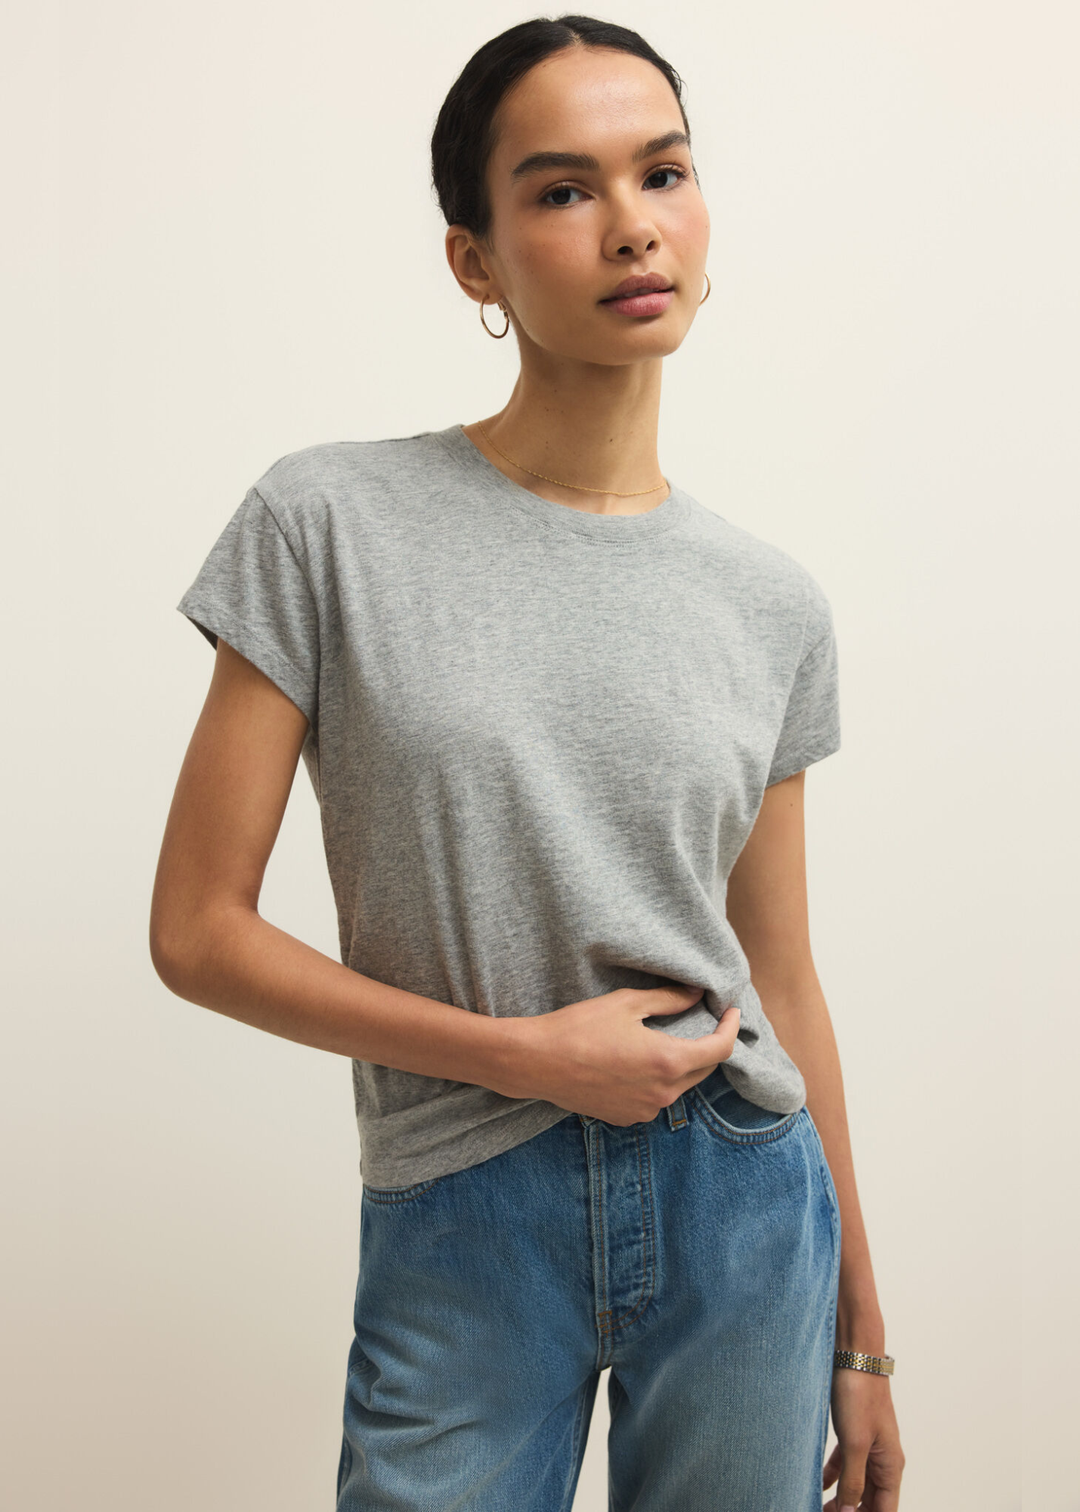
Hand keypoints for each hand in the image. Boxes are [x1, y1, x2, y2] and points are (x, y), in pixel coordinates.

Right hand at [498, 982, 739, 1124]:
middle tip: (702, 1020)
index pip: (719, 1050)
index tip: (731, 1011)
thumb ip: (669, 1000)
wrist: (538, 1063)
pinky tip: (640, 1062)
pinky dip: (660, 1080)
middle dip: (708, 1044)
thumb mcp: (627, 1003)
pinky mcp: (627, 1118)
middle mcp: (663, 1093)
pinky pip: (657, 1098)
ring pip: (680, 1085)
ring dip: (682, 1064)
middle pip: (703, 1069)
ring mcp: (645, 1110)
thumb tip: (697, 994)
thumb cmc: (580, 1027)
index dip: (731, 1028)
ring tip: (668, 1039)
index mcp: (668, 1062)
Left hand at [823, 1367, 904, 1509]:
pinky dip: (833, 1478)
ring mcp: (868, 1446)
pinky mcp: (853, 1434)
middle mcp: (883, 1460)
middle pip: (870, 1501)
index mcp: (890, 1466)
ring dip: (840, 1499)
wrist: (854, 1355)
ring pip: (856, 1484)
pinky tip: (819, 1485)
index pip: (884, 1510)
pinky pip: (845, 1465)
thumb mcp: (855, 1443)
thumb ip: (853, 1481)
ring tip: (819, 1507)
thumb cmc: (860, 1394)